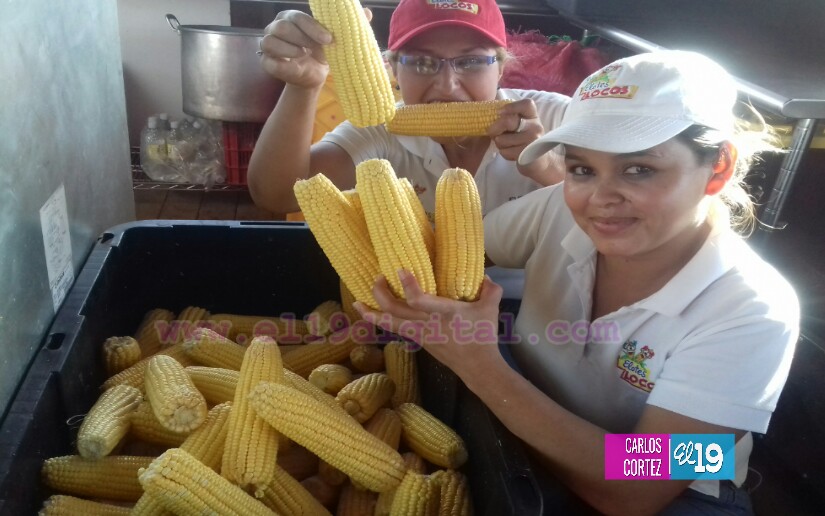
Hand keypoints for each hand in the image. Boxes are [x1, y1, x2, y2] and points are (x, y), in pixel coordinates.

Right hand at [258, 10, 332, 88]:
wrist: (314, 74)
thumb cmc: (318, 53)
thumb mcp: (324, 43)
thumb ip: (323, 35)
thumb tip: (327, 36)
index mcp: (290, 18)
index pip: (297, 17)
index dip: (312, 27)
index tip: (327, 39)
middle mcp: (275, 28)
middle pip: (282, 27)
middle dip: (301, 38)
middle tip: (314, 48)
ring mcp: (267, 44)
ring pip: (269, 42)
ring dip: (290, 50)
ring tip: (304, 54)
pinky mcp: (266, 62)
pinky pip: (268, 62)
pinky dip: (283, 65)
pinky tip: (296, 67)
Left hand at [354, 270, 504, 378]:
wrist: (477, 366)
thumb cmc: (483, 336)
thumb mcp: (491, 308)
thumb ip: (490, 288)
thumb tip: (485, 274)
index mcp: (445, 313)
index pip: (420, 301)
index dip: (408, 286)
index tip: (400, 270)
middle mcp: (427, 323)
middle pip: (396, 311)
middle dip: (381, 294)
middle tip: (377, 277)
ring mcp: (420, 333)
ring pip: (390, 323)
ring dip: (372, 312)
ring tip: (357, 301)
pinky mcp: (417, 339)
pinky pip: (393, 329)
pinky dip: (379, 320)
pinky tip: (368, 313)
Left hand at [489, 99, 562, 185]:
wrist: (538, 161)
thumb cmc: (523, 140)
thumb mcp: (519, 125)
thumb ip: (508, 118)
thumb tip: (489, 114)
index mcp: (532, 115)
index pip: (526, 104)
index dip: (511, 107)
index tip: (499, 112)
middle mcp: (535, 126)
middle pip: (509, 121)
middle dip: (495, 128)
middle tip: (491, 132)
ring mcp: (533, 140)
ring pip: (503, 139)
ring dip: (499, 143)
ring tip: (505, 145)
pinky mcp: (528, 154)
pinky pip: (506, 152)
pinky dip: (504, 153)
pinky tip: (511, 152)